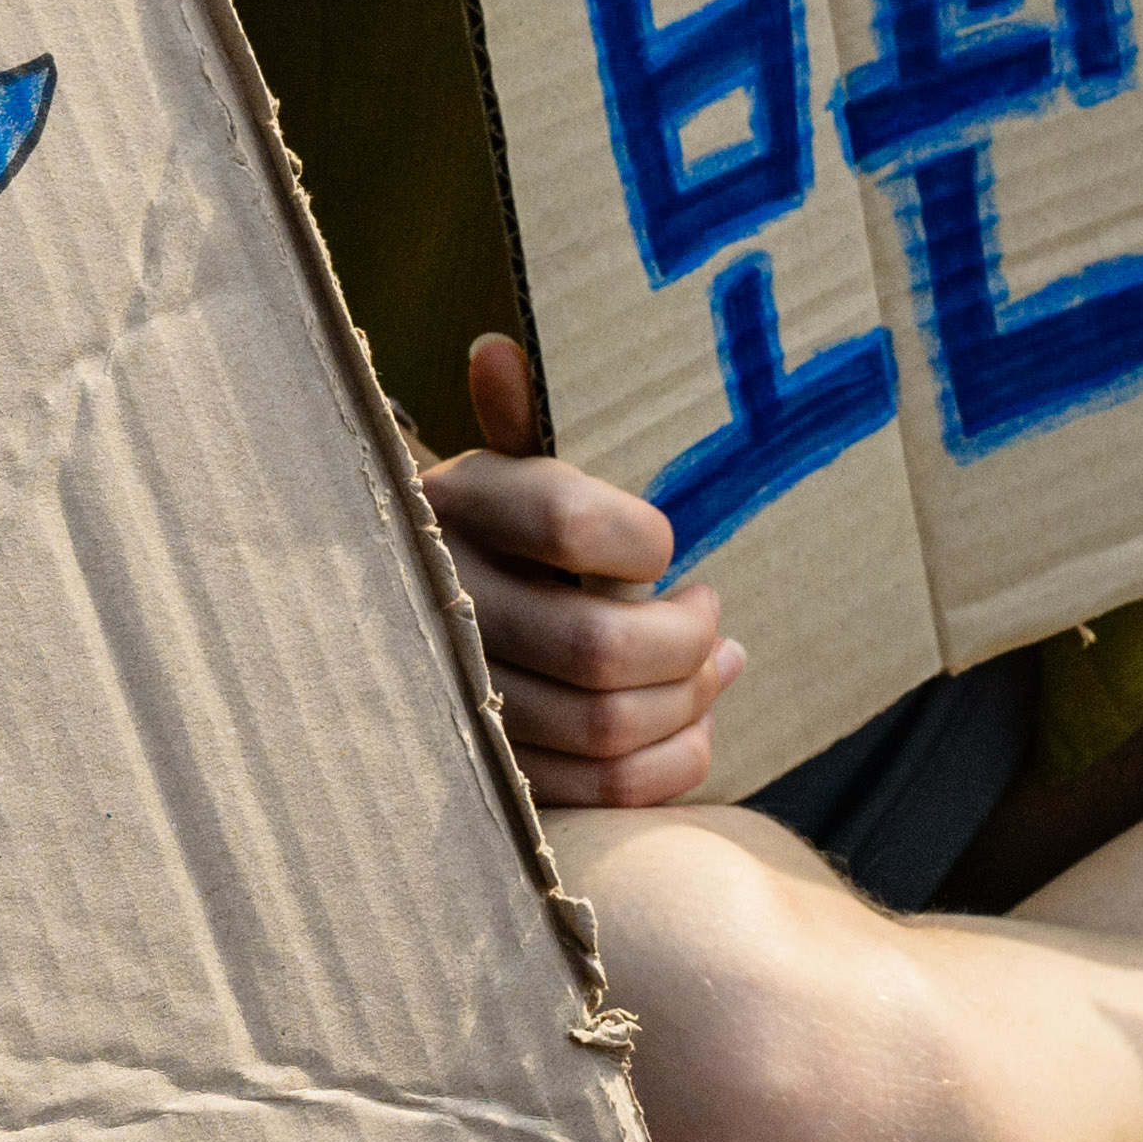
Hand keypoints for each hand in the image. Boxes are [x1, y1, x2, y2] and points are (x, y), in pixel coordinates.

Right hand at [434, 333, 731, 810]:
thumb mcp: (502, 468)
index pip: (568, 524)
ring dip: (690, 699)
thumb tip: (496, 353)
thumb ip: (518, 418)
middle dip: (687, 638)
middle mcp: (452, 603)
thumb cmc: (493, 529)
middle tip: (711, 611)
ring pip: (605, 725)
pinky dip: (672, 761)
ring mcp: (468, 695)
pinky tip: (696, 724)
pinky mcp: (499, 765)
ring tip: (720, 662)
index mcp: (459, 507)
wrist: (422, 616)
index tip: (668, 545)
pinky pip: (601, 787)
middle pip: (598, 646)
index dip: (645, 542)